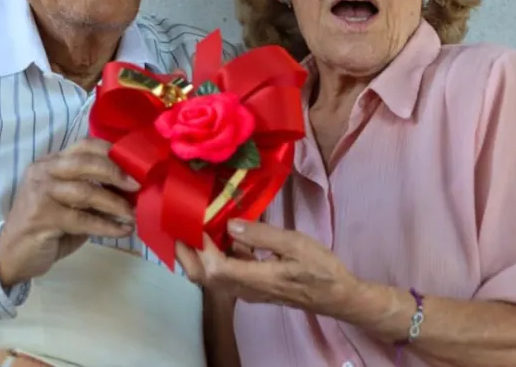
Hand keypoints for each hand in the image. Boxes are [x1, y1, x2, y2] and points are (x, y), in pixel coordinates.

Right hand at [0, 138, 139, 286]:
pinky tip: (122, 230)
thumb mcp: (69, 204)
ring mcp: (40, 194)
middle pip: (85, 163)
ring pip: (85, 192)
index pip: (84, 146)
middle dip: (116, 173)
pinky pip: (82, 220)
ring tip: (133, 213)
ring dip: (114, 204)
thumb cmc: (45, 227)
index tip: (137, 163)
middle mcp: (43, 172)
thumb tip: (131, 190)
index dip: (112, 152)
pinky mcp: (41, 218)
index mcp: (50, 163)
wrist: (9, 255)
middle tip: (138, 185)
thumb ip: (93, 192)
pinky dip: (106, 226)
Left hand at [175, 220, 363, 318]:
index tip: (194, 220)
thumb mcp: (296, 244)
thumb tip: (230, 223)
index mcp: (258, 279)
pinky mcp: (251, 288)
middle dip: (185, 253)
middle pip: (203, 277)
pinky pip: (223, 274)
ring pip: (209, 278)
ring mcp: (247, 292)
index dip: (200, 247)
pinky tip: (220, 235)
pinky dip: (212, 256)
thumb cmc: (321, 269)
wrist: (336, 296)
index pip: (215, 268)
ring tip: (193, 225)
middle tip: (179, 224)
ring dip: (196, 255)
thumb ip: (262, 235)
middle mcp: (246, 290)